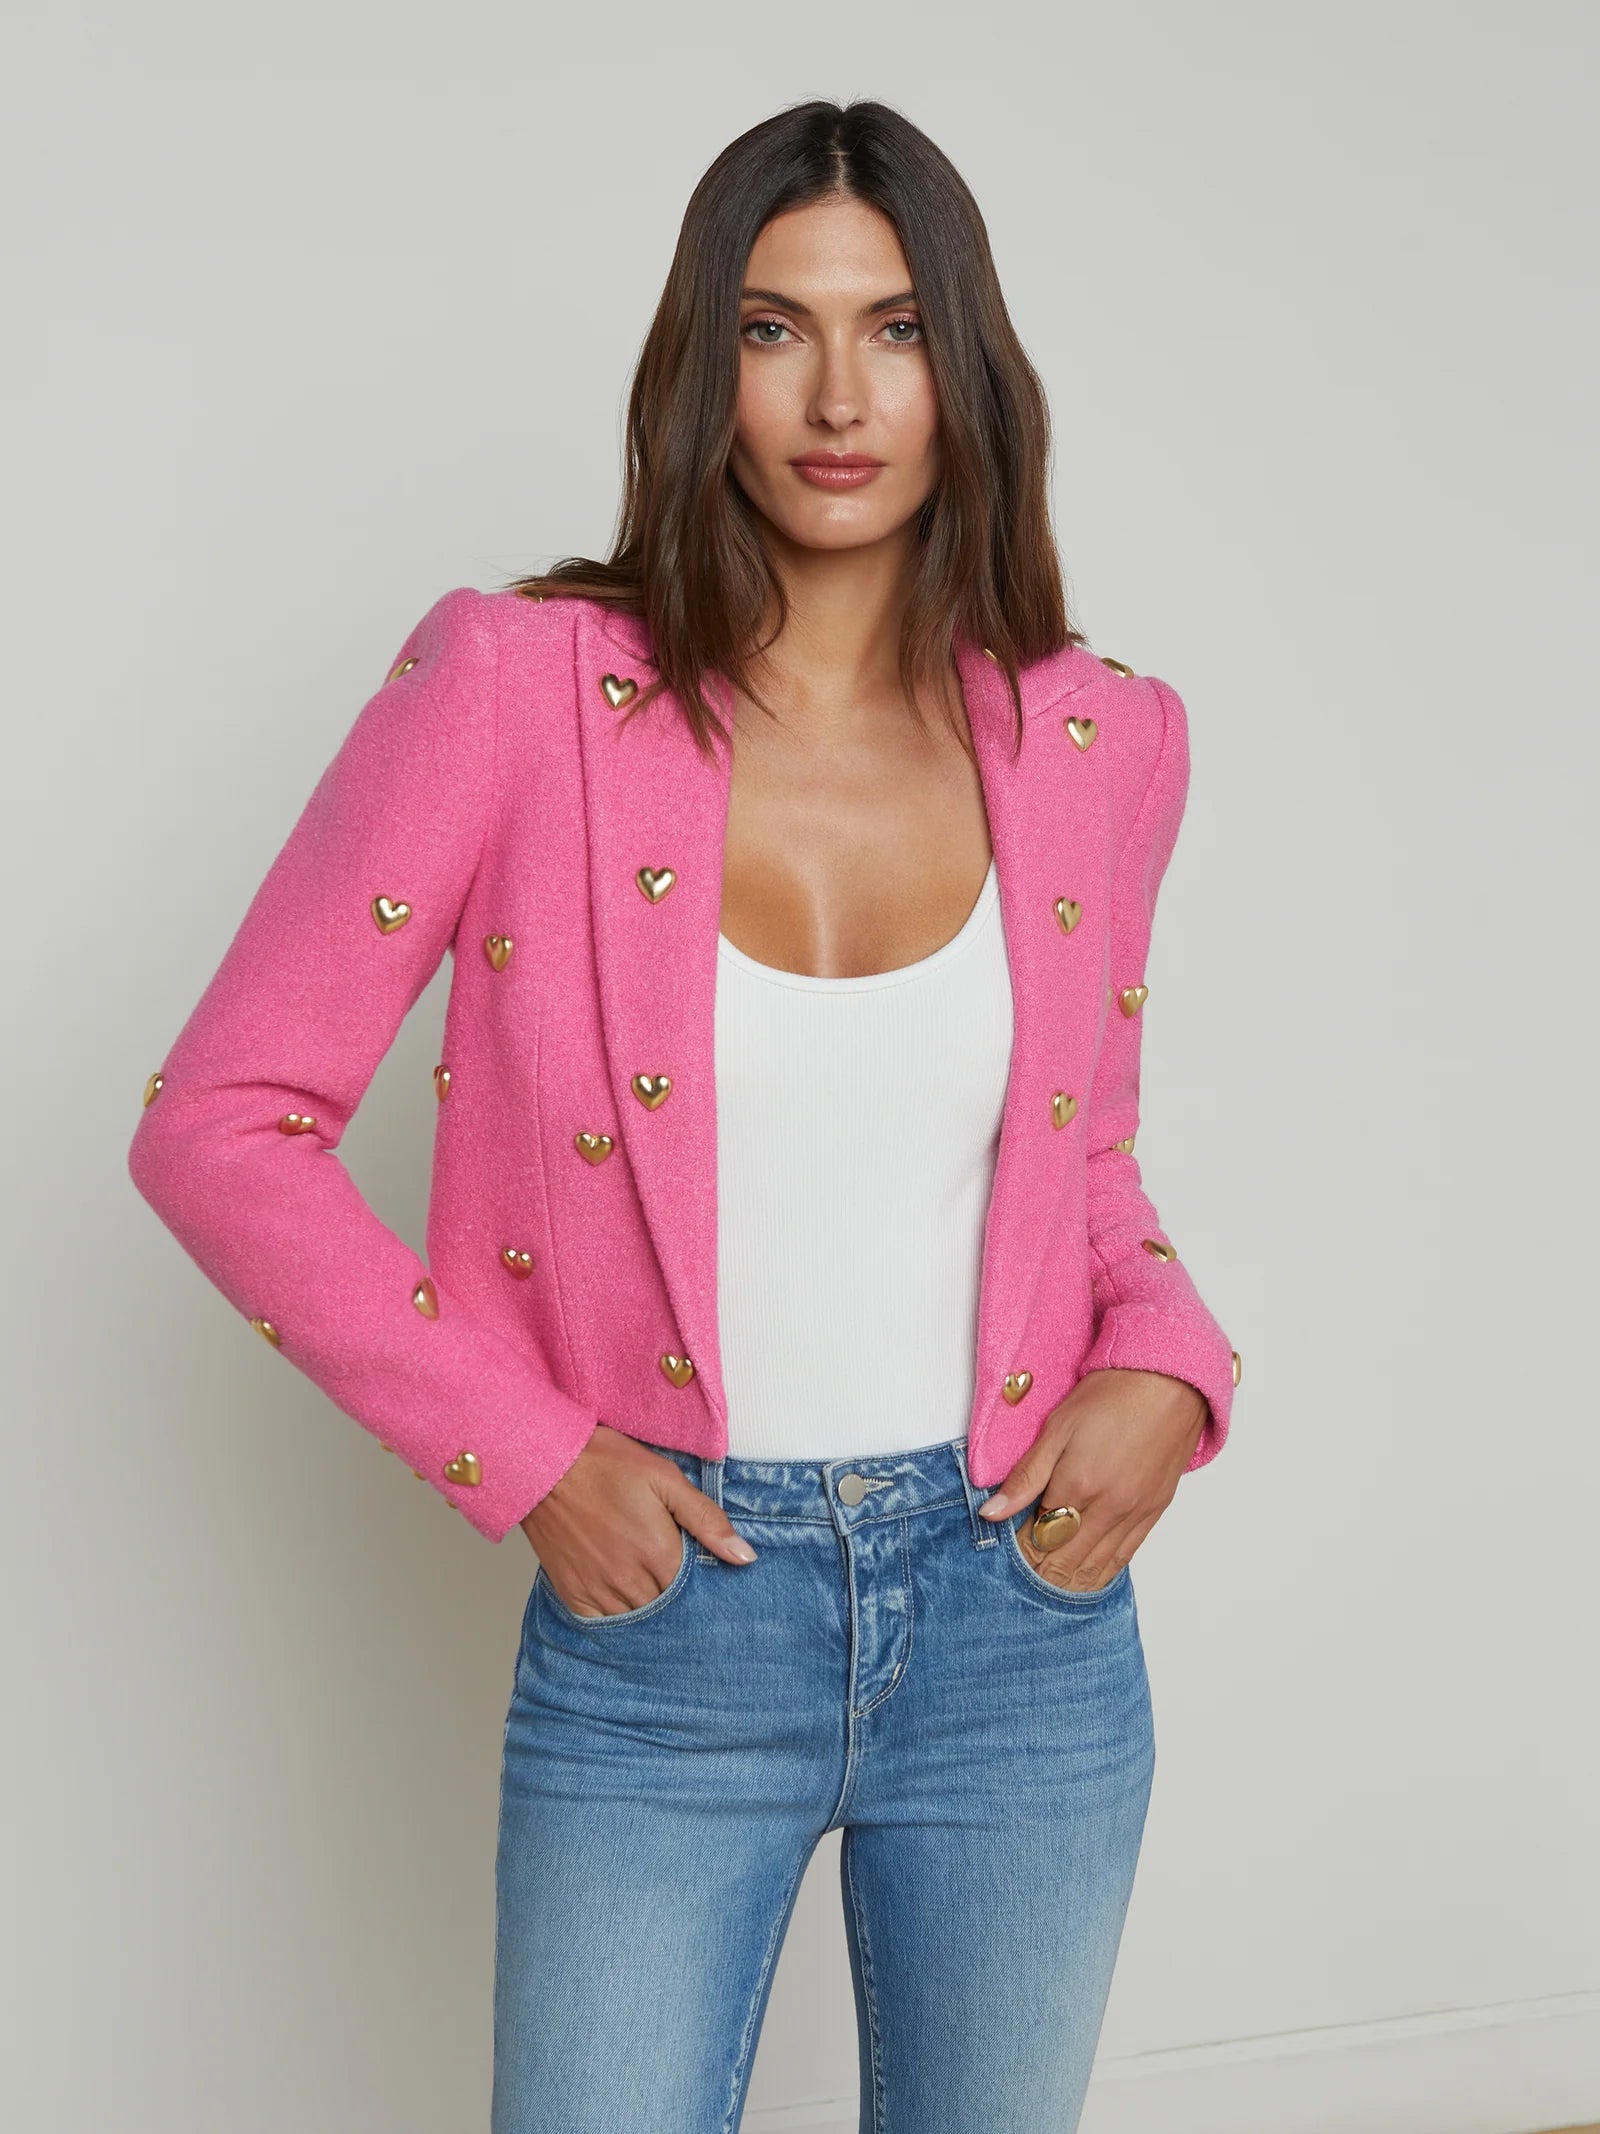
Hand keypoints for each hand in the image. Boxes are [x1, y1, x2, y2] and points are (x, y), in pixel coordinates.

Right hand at [519, 1423, 757, 1616]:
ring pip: (637, 1620)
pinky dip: (616, 1618)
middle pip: (667, 1610)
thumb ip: (706, 1519)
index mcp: (659, 1553)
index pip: (695, 1592)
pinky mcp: (573, 1592)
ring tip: (653, 1592)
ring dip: (649, 1611)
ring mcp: (599, 1589)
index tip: (703, 1577)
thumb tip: (744, 1556)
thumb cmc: (605, 1464)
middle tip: (679, 1586)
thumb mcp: (665, 1479)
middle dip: (677, 1601)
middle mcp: (630, 1580)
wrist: (545, 1464)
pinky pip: (601, 1623)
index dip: (702, 1586)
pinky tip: (624, 1603)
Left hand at [979, 1368, 1207, 1590]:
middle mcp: (1109, 1508)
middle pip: (1066, 1559)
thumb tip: (991, 1513)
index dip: (1019, 1550)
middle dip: (1040, 1571)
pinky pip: (1125, 1556)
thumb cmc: (1111, 1395)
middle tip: (1021, 1578)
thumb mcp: (1058, 1428)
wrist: (1169, 1380)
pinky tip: (1088, 1579)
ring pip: (1096, 1566)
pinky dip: (1102, 1572)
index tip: (1004, 1554)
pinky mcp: (1155, 1510)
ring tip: (1048, 1586)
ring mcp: (1135, 1512)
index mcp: (1078, 1486)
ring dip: (1069, 1579)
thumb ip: (1026, 1476)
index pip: (1039, 1538)